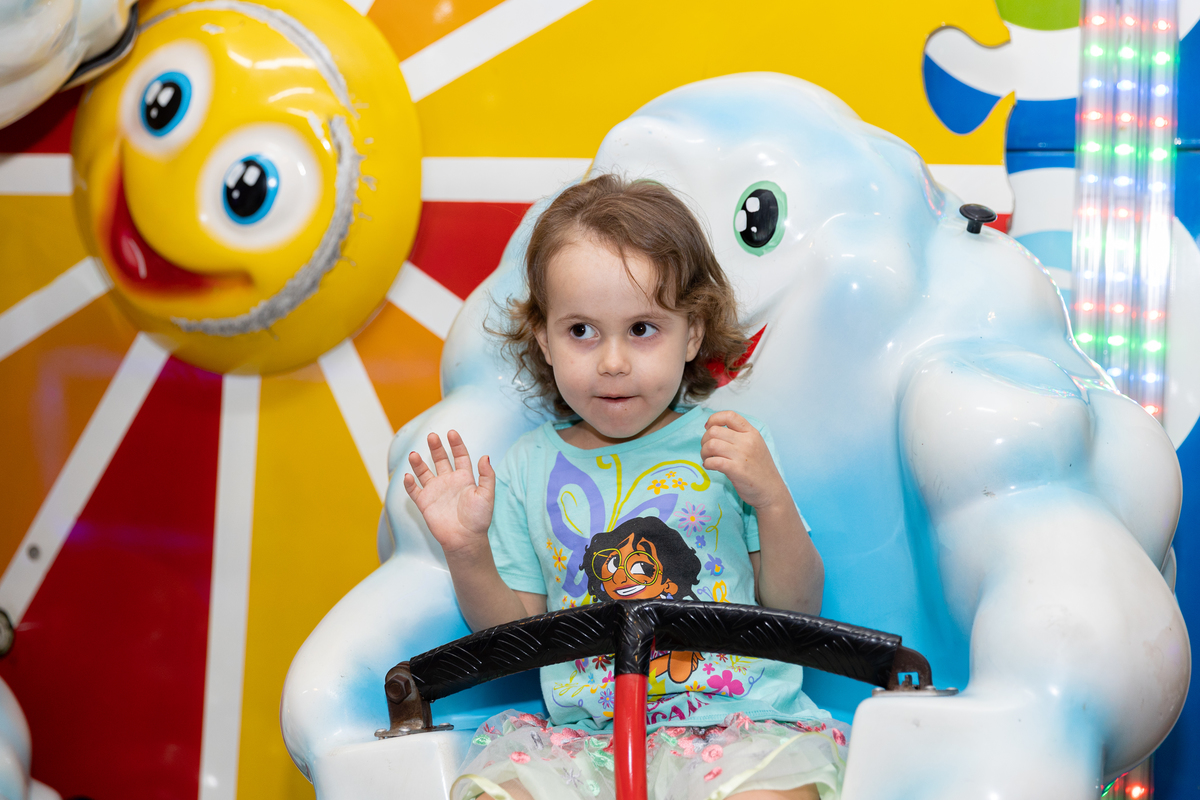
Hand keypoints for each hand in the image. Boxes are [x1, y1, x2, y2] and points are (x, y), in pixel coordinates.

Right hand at [403, 430, 494, 556]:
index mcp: (465, 478)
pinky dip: (409, 483)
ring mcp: (436, 491)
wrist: (465, 540)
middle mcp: (449, 481)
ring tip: (413, 454)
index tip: (451, 433)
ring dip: (418, 463)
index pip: (460, 456)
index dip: (456, 444)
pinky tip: (408, 476)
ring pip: (424, 472)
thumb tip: (485, 456)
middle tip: (432, 436)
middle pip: (440, 459)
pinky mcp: (425, 503)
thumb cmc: (479, 519)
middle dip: (436, 448)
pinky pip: (414, 491)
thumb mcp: (487, 495)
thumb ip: (487, 476)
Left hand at [701, 411, 788, 508]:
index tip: (708, 428)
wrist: (771, 491)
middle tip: (707, 450)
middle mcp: (747, 441)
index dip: (714, 419)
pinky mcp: (736, 470)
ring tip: (707, 458)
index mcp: (751, 432)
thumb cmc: (760, 469)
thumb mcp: (755, 445)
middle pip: (714, 431)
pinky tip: (710, 467)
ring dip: (703, 452)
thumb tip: (713, 429)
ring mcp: (742, 455)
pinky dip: (707, 464)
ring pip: (711, 445)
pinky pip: (713, 461)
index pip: (729, 415)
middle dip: (704, 440)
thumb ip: (739, 435)